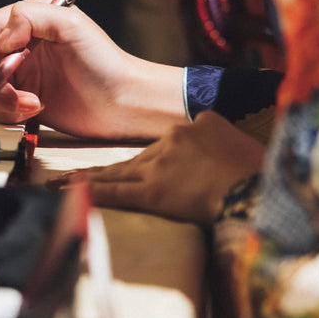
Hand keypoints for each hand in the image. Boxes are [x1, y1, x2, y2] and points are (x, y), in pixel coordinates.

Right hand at [0, 0, 184, 139]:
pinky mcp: (22, 102)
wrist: (121, 104)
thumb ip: (31, 16)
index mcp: (31, 20)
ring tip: (33, 104)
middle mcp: (21, 45)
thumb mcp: (71, 25)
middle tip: (13, 91)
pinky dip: (10, 113)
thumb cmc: (104, 63)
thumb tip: (2, 38)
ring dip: (3, 99)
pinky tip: (36, 111)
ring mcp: (20, 75)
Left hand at [56, 111, 266, 224]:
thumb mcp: (243, 146)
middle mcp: (174, 139)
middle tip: (72, 173)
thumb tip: (211, 155)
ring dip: (86, 179)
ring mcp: (161, 164)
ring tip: (59, 183)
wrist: (259, 189)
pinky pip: (115, 191)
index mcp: (198, 125)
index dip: (152, 160)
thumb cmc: (260, 174)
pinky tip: (66, 193)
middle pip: (134, 159)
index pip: (166, 145)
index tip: (142, 167)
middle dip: (106, 168)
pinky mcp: (154, 190)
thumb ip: (220, 144)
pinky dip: (89, 191)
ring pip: (116, 172)